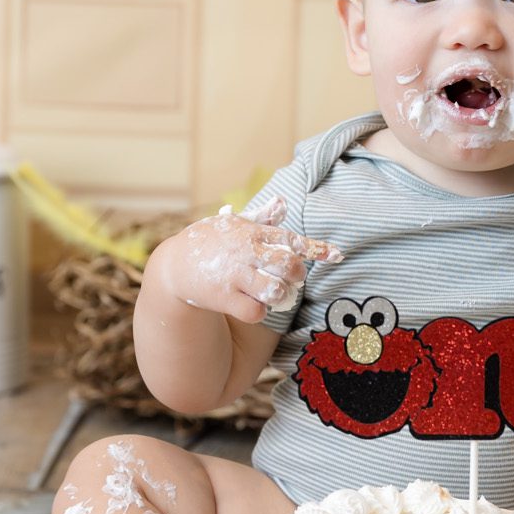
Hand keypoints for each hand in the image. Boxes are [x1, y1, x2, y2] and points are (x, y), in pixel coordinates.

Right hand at [158, 197, 342, 324]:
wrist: (175, 266)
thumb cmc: (211, 243)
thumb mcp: (235, 224)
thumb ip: (262, 217)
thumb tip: (282, 202)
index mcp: (253, 232)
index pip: (291, 239)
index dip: (317, 248)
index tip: (338, 255)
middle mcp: (247, 251)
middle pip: (289, 266)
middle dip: (297, 276)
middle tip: (291, 279)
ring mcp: (236, 274)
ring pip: (276, 291)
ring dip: (280, 295)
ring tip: (271, 292)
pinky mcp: (224, 296)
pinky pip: (256, 311)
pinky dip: (259, 311)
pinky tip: (251, 304)